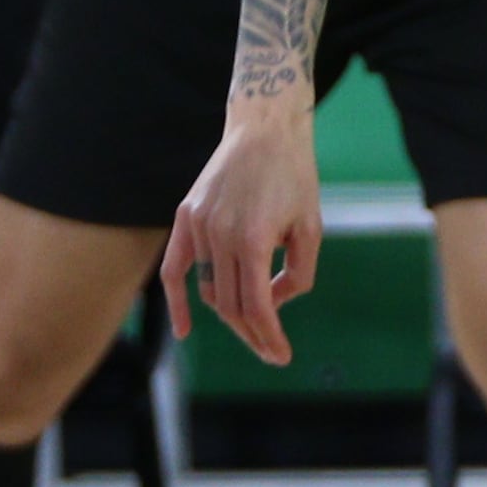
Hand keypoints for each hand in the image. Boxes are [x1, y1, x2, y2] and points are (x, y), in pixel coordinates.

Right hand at [164, 102, 327, 362]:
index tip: (281, 356)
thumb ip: (298, 274)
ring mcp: (198, 226)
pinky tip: (184, 330)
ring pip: (209, 290)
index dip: (268, 336)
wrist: (264, 130)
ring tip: (252, 330)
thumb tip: (274, 304)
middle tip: (271, 351)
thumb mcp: (312, 228)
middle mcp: (220, 235)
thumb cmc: (295, 177)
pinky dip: (177, 301)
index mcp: (252, 239)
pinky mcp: (186, 217)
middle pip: (230, 305)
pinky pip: (174, 269)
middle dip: (252, 334)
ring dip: (229, 316)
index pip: (256, 306)